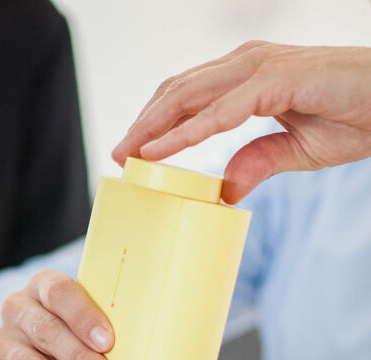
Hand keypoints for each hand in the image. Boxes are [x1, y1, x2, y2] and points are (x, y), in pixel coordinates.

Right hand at [0, 269, 114, 359]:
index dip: (83, 317)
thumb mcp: (85, 314)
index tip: (108, 342)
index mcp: (43, 286)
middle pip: (45, 332)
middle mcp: (17, 311)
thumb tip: (158, 353)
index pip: (60, 293)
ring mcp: (4, 345)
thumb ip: (106, 326)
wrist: (30, 341)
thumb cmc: (74, 327)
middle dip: (77, 358)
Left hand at [112, 42, 370, 203]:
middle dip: (144, 124)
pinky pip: (221, 110)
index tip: (129, 150)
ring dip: (153, 127)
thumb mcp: (297, 149)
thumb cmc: (356, 116)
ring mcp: (262, 68)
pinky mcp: (278, 80)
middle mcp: (248, 65)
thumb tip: (225, 189)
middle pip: (178, 92)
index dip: (155, 122)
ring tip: (127, 153)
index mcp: (248, 78)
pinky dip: (185, 132)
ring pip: (189, 95)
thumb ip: (258, 161)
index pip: (188, 96)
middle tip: (117, 154)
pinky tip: (158, 151)